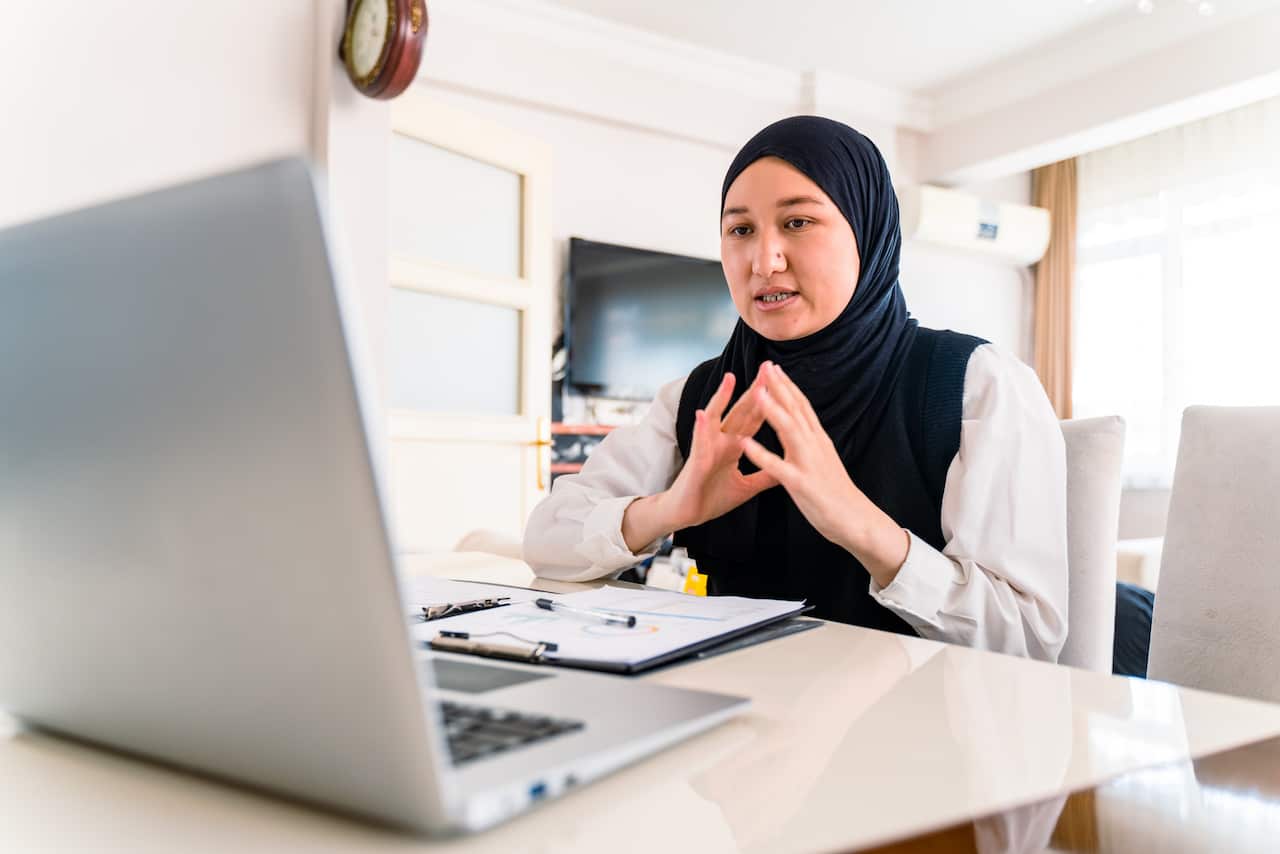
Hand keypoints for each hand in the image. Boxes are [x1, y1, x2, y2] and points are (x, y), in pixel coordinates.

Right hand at [622, 367, 777, 551]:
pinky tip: (702, 414)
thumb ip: (764, 474)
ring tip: (730, 378)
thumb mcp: (746, 487)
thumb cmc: (711, 498)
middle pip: (740, 411)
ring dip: (721, 398)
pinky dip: (700, 429)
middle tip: (767, 367)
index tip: (782, 380)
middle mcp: (720, 441)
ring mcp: (706, 448)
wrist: (687, 515)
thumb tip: (786, 466)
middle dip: (754, 390)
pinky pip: (698, 443)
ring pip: (715, 419)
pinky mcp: (695, 461)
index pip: (755, 419)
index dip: (769, 400)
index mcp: (734, 446)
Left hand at [738, 363, 909, 585]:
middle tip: (765, 365)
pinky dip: (761, 454)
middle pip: (796, 410)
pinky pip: (778, 467)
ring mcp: (809, 463)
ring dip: (772, 411)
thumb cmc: (836, 493)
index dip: (787, 385)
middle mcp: (815, 446)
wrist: (856, 519)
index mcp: (818, 440)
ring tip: (756, 392)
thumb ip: (811, 443)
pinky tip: (746, 443)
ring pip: (789, 431)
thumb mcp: (824, 460)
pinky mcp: (802, 484)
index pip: (802, 406)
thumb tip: (803, 428)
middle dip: (780, 387)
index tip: (774, 367)